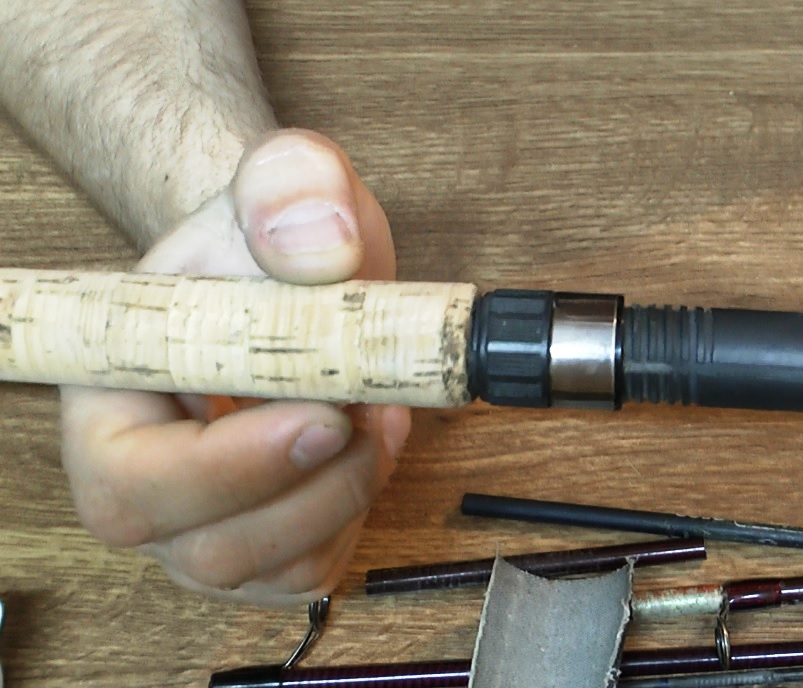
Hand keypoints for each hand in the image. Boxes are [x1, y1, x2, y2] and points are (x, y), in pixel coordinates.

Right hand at [58, 129, 410, 606]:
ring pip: (271, 567)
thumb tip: (318, 242)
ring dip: (349, 497)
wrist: (294, 274)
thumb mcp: (289, 178)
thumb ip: (294, 185)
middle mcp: (141, 475)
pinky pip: (313, 571)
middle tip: (372, 412)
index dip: (226, 466)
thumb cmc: (266, 239)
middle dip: (312, 490)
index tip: (324, 412)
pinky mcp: (267, 543)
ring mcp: (202, 520)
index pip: (130, 476)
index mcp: (109, 392)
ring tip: (383, 413)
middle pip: (205, 545)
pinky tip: (375, 444)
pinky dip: (361, 516)